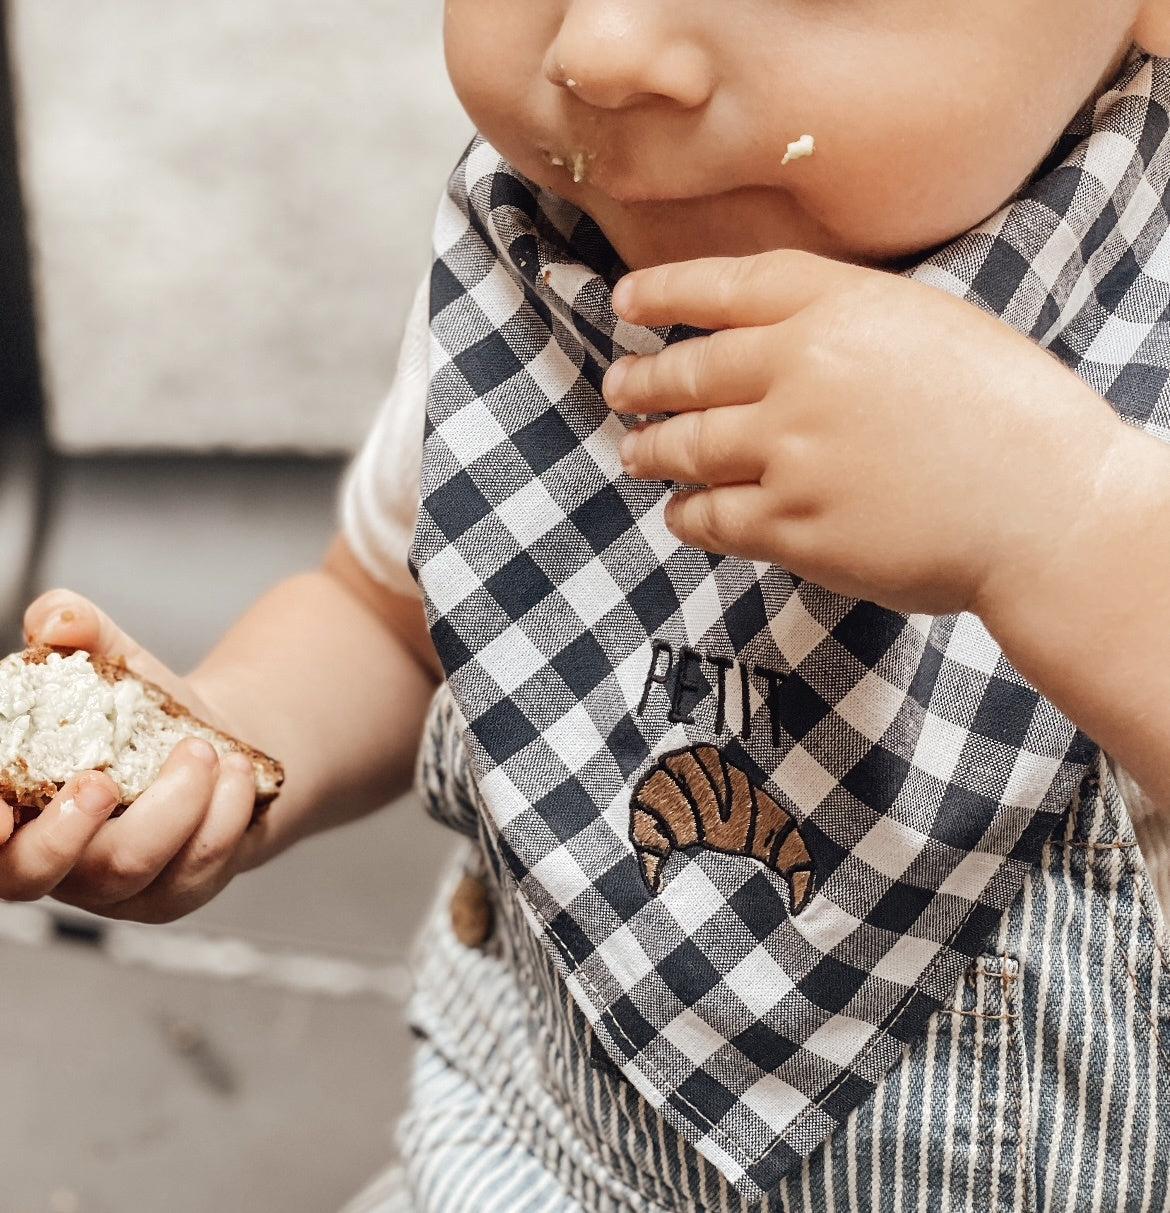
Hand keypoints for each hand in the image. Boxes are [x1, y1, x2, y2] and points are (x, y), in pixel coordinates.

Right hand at [0, 591, 271, 921]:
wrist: (217, 744)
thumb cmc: (140, 713)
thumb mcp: (108, 658)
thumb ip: (74, 628)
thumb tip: (59, 620)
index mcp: (11, 803)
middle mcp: (49, 855)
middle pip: (30, 874)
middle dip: (65, 830)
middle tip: (102, 780)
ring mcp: (110, 884)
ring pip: (128, 867)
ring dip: (174, 801)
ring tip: (203, 750)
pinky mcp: (172, 893)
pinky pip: (195, 866)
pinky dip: (221, 810)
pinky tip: (232, 772)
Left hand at [603, 250, 1123, 616]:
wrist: (1046, 506)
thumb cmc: (1008, 415)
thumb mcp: (930, 327)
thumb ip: (845, 324)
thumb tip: (774, 342)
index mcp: (838, 306)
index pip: (724, 287)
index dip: (663, 291)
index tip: (623, 302)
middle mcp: (799, 370)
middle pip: (689, 371)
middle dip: (641, 381)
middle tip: (618, 387)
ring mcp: (789, 451)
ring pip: (686, 448)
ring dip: (651, 450)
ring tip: (635, 451)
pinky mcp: (791, 526)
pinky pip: (712, 518)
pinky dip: (686, 515)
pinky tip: (680, 513)